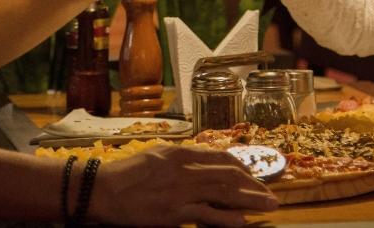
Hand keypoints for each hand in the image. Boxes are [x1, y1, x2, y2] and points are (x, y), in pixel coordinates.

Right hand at [88, 144, 277, 226]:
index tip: (254, 177)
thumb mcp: (157, 155)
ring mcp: (181, 191)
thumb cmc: (126, 174)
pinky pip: (206, 215)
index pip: (221, 158)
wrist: (102, 190)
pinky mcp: (173, 213)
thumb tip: (203, 160)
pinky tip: (242, 221)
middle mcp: (185, 169)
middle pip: (229, 175)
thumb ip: (181, 157)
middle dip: (254, 185)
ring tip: (268, 206)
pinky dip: (227, 218)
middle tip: (271, 195)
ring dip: (250, 200)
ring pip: (224, 193)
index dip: (242, 168)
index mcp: (181, 154)